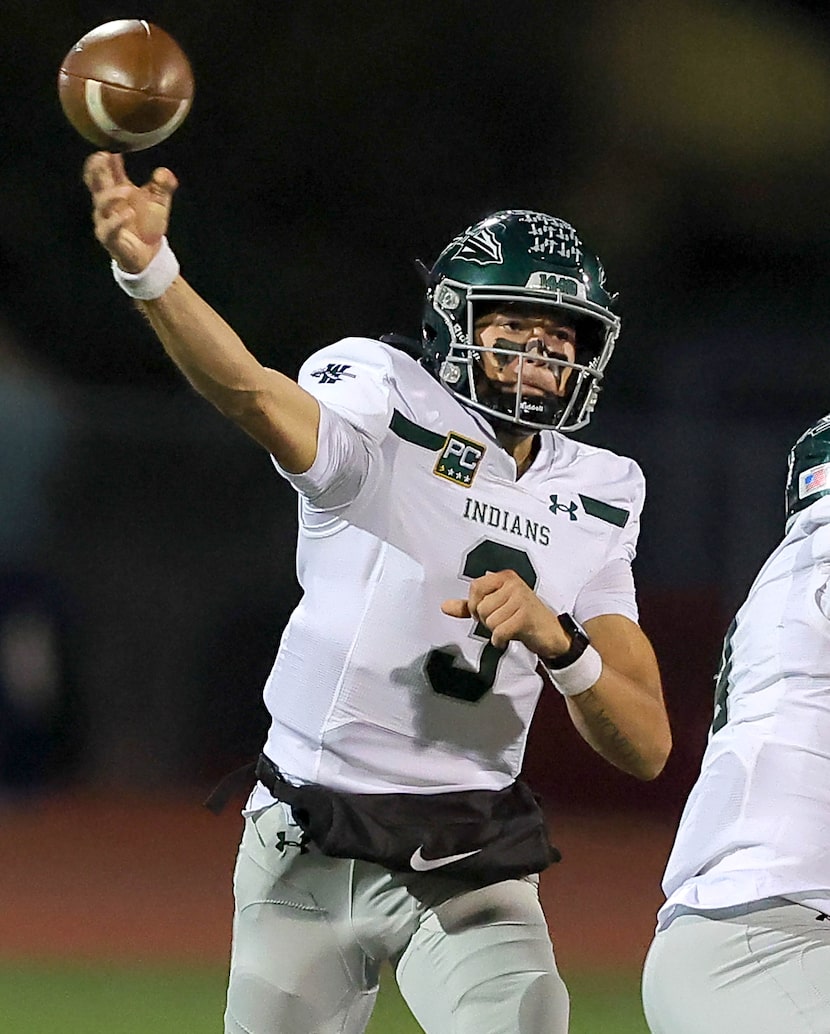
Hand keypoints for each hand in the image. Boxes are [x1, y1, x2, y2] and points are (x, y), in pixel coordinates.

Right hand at [83, 151, 177, 273]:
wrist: (151, 255)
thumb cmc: (148, 225)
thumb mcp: (159, 202)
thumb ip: (163, 186)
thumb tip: (164, 172)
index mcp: (116, 190)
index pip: (104, 170)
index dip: (104, 158)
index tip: (112, 146)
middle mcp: (107, 203)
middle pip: (93, 181)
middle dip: (95, 168)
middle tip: (104, 156)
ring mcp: (106, 220)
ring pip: (100, 204)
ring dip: (112, 195)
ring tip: (128, 190)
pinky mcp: (110, 238)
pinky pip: (108, 228)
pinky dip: (117, 221)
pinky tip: (128, 214)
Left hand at [441, 569, 569, 654]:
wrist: (550, 633)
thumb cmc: (522, 617)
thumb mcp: (496, 607)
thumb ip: (469, 606)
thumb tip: (445, 606)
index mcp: (504, 577)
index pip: (475, 587)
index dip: (474, 604)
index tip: (484, 612)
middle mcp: (513, 583)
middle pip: (481, 607)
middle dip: (487, 621)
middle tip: (502, 622)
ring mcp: (521, 598)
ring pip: (490, 621)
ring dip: (496, 631)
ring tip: (509, 628)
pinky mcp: (526, 616)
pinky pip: (499, 631)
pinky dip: (500, 640)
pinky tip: (509, 638)